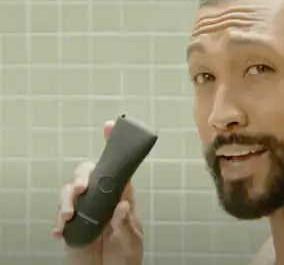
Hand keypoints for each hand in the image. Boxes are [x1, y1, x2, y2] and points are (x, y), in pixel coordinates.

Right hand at [53, 121, 142, 264]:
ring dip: (65, 199)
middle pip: (87, 173)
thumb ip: (126, 223)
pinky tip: (60, 232)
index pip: (117, 167)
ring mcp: (85, 210)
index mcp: (120, 195)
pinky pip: (60, 215)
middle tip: (81, 188)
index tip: (109, 127)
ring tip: (67, 216)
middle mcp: (101, 198)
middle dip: (81, 175)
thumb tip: (121, 205)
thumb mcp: (131, 240)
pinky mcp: (72, 224)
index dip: (112, 145)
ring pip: (70, 191)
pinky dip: (57, 222)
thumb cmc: (125, 256)